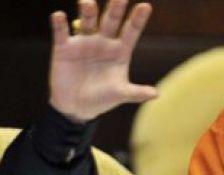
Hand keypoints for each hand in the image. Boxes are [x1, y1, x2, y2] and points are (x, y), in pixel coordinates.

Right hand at [49, 0, 157, 122]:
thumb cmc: (102, 99)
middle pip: (110, 21)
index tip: (146, 6)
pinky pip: (62, 32)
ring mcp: (83, 43)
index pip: (131, 32)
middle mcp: (103, 42)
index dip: (138, 20)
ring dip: (88, 12)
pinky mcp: (64, 48)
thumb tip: (156, 94)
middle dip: (115, 9)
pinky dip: (60, 24)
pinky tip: (59, 17)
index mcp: (120, 51)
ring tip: (88, 3)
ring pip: (87, 22)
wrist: (77, 107)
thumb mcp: (120, 94)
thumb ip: (136, 93)